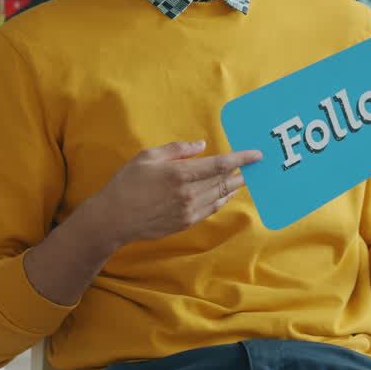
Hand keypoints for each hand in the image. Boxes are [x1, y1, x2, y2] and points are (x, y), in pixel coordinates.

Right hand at [92, 140, 259, 246]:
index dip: (242, 159)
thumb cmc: (127, 183)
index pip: (220, 165)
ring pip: (220, 196)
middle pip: (224, 181)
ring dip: (234, 187)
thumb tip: (201, 146)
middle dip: (241, 173)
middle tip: (254, 166)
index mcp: (181, 174)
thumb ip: (177, 150)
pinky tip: (225, 195)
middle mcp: (189, 194)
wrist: (113, 218)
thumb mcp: (148, 156)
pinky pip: (211, 210)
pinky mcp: (185, 223)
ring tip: (243, 179)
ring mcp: (188, 211)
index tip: (257, 155)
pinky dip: (221, 200)